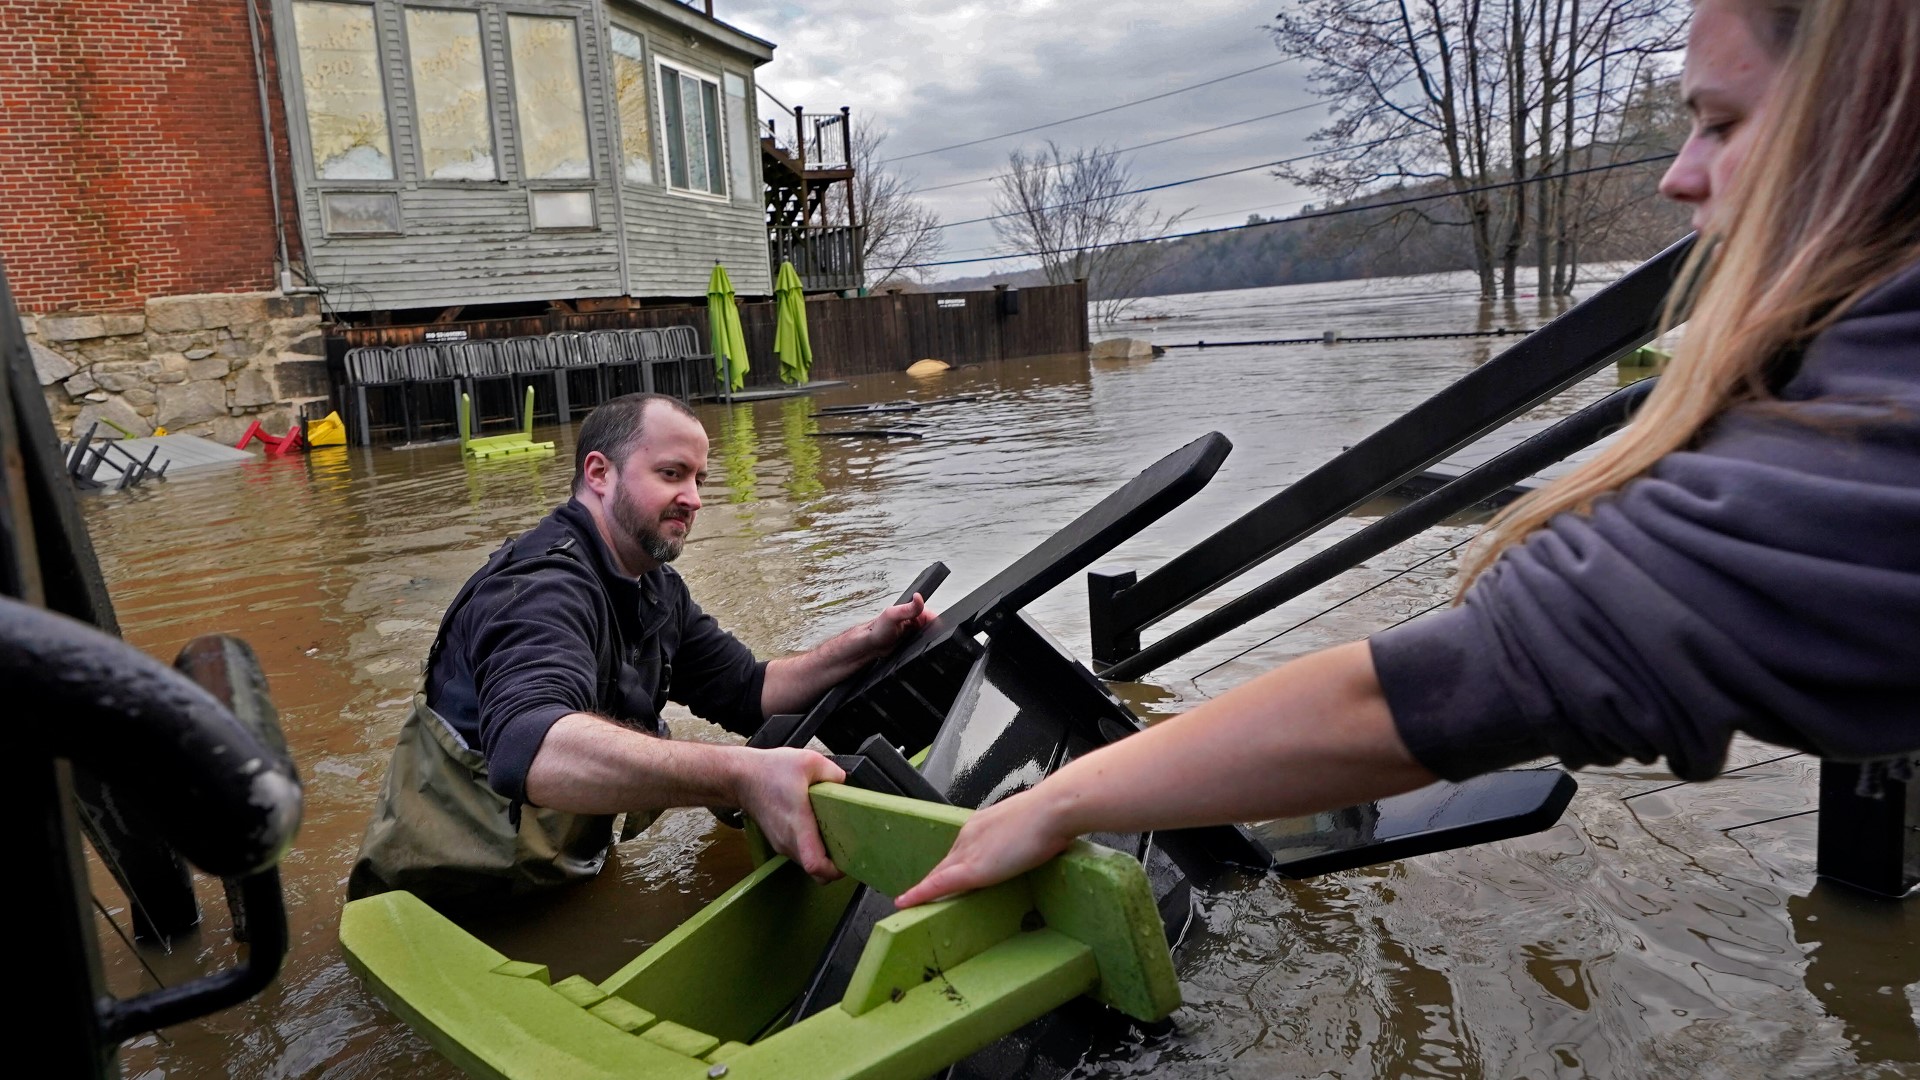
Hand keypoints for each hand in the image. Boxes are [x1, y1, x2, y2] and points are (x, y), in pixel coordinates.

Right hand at [733, 747, 846, 881]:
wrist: (740, 777)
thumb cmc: (769, 771)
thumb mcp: (809, 762)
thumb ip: (834, 774)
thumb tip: (844, 785)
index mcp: (798, 826)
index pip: (815, 865)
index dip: (834, 870)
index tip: (848, 862)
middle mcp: (788, 841)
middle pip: (815, 871)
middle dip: (834, 866)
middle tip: (849, 848)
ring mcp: (782, 843)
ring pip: (807, 862)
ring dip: (823, 855)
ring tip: (835, 834)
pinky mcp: (778, 840)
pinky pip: (800, 852)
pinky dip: (812, 847)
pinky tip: (818, 827)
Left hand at [854, 593, 935, 663]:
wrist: (870, 645)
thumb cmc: (877, 630)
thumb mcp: (893, 616)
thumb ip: (908, 608)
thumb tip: (919, 597)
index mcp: (913, 609)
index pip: (932, 615)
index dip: (934, 624)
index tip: (930, 631)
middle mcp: (915, 618)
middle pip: (932, 626)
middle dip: (929, 633)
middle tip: (918, 638)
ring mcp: (914, 630)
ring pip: (928, 635)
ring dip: (925, 640)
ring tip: (913, 643)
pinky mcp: (913, 640)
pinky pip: (923, 643)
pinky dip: (921, 646)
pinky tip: (913, 648)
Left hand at [894, 788, 1074, 906]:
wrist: (1051, 810)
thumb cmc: (1051, 816)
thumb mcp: (1032, 826)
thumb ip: (1023, 835)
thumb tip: (1032, 843)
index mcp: (982, 824)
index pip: (960, 850)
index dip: (951, 865)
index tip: (945, 875)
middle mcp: (969, 835)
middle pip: (946, 863)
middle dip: (934, 880)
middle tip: (921, 896)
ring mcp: (968, 851)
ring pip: (940, 874)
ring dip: (926, 889)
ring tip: (912, 904)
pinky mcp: (971, 869)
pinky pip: (938, 884)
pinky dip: (920, 894)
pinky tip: (905, 903)